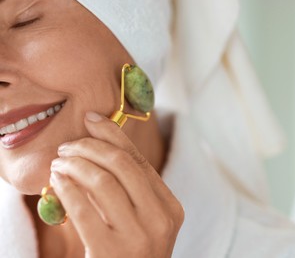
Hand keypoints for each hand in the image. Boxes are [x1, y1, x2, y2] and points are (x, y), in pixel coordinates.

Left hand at [49, 111, 183, 257]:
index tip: (92, 118)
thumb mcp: (142, 219)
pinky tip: (57, 180)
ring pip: (102, 181)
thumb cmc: (132, 251)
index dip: (114, 135)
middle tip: (68, 145)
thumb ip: (130, 187)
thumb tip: (101, 142)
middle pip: (122, 165)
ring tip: (59, 162)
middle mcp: (160, 219)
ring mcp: (138, 236)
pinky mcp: (110, 251)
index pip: (140, 161)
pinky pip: (83, 209)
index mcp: (171, 207)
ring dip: (74, 164)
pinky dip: (66, 187)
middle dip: (90, 147)